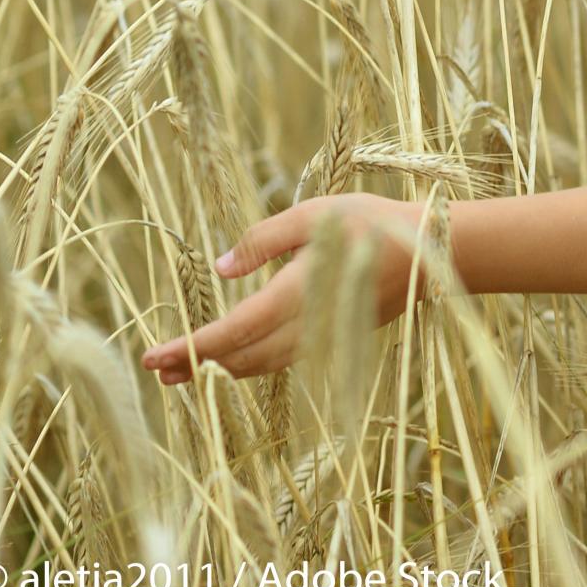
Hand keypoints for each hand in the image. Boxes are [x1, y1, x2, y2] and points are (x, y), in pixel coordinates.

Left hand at [141, 193, 435, 384]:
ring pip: (261, 366)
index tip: (151, 356)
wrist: (435, 254)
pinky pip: (282, 360)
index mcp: (296, 294)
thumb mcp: (314, 214)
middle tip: (155, 368)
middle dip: (195, 367)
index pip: (230, 333)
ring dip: (221, 370)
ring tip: (185, 372)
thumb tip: (220, 269)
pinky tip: (238, 359)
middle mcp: (306, 326)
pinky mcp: (336, 337)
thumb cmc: (375, 223)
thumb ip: (263, 240)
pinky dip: (251, 365)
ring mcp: (324, 337)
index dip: (188, 348)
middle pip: (240, 359)